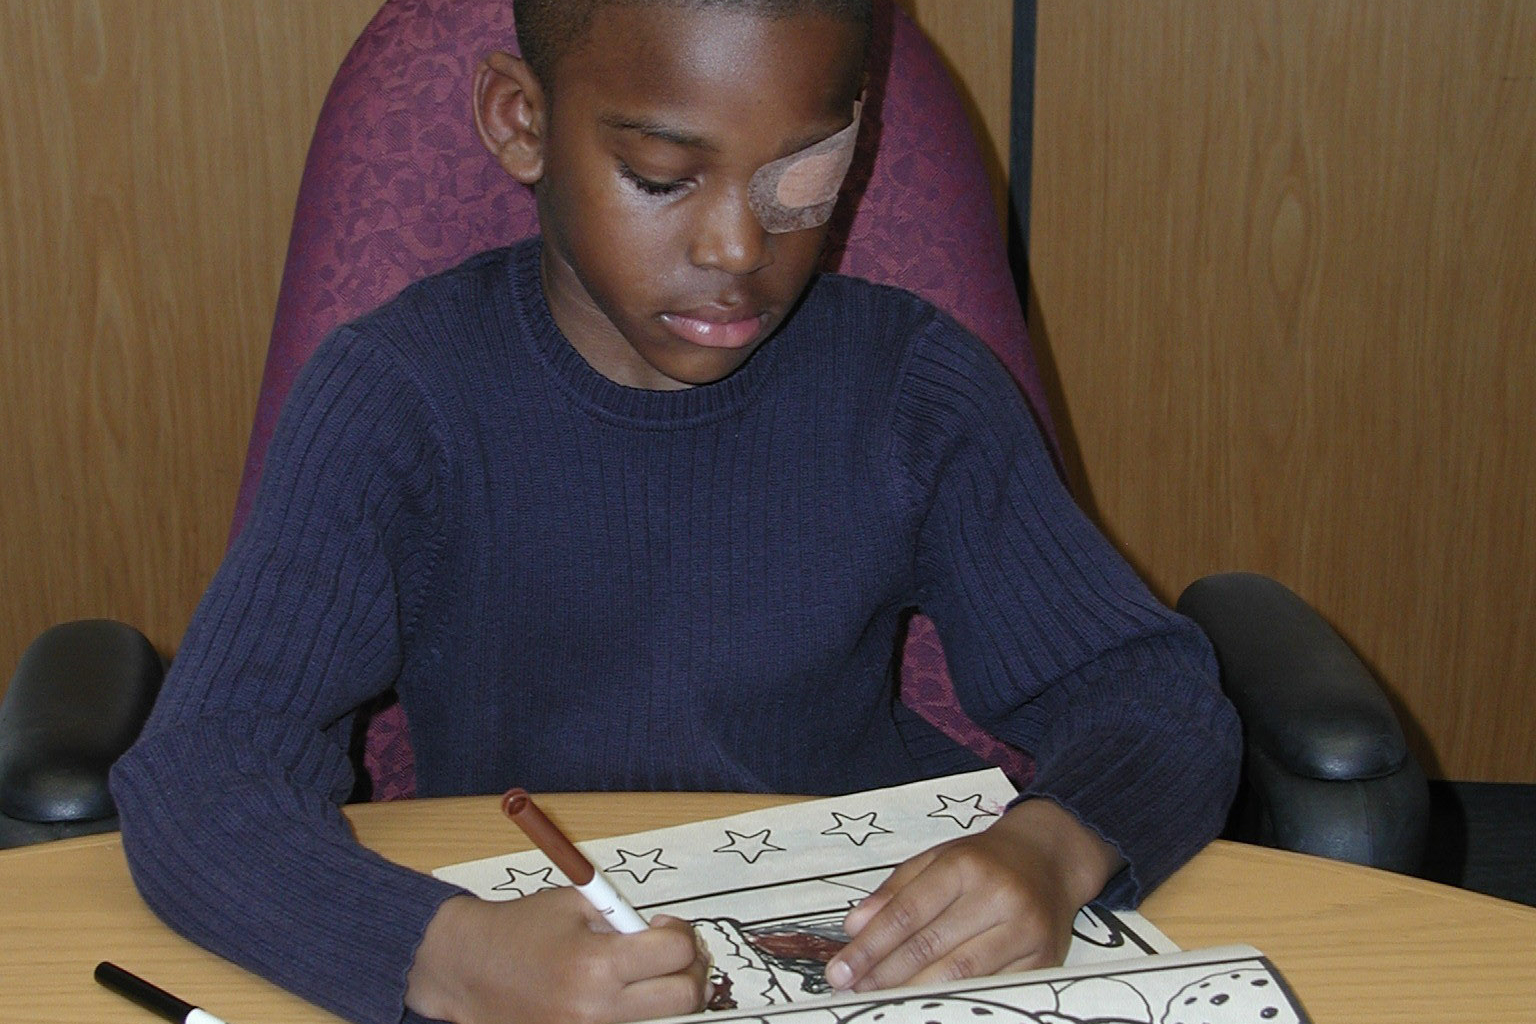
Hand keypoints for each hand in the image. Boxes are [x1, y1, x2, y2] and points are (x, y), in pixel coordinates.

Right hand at [405, 889, 709, 1023]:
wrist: (468, 970)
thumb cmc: (519, 930)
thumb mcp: (574, 904)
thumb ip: (624, 917)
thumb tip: (666, 930)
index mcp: (596, 963)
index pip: (676, 953)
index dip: (681, 933)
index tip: (665, 926)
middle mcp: (597, 1008)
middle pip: (685, 999)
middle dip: (690, 971)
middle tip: (671, 954)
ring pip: (658, 1016)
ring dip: (658, 991)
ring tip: (627, 969)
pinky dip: (628, 1008)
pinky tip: (606, 989)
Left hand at [823, 797, 1124, 992]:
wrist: (1050, 859)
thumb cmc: (985, 860)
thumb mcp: (936, 859)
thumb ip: (894, 891)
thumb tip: (854, 926)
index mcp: (964, 865)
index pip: (906, 913)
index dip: (869, 947)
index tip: (839, 971)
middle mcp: (998, 896)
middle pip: (929, 947)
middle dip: (883, 974)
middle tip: (851, 991)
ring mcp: (1024, 930)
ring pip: (959, 973)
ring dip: (913, 991)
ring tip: (880, 1000)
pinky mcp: (1044, 959)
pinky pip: (990, 987)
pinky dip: (955, 998)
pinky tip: (926, 1003)